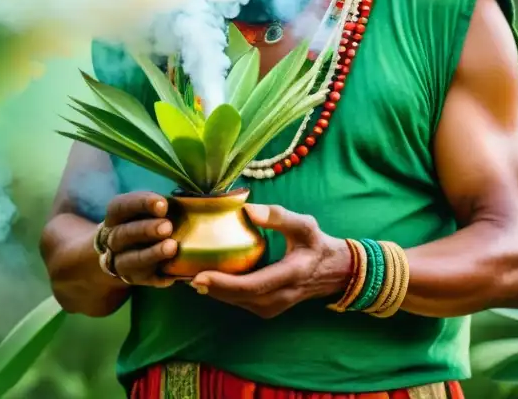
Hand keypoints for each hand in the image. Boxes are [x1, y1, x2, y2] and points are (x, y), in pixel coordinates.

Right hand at [100, 191, 176, 287]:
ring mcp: (121, 261)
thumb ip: (159, 206)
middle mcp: (113, 239)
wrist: (124, 251)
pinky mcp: (134, 279)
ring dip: (152, 254)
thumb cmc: (143, 222)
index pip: (121, 206)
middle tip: (168, 227)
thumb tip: (190, 201)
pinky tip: (174, 275)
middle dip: (146, 230)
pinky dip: (160, 277)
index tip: (163, 205)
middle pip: (124, 234)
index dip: (141, 204)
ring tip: (172, 247)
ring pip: (132, 259)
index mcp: (115, 216)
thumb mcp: (144, 210)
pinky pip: (146, 280)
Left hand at [189, 204, 350, 317]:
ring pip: (236, 302)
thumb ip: (279, 216)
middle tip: (182, 272)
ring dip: (213, 290)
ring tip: (188, 273)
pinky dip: (222, 292)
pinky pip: (240, 302)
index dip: (223, 283)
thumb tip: (248, 208)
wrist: (335, 272)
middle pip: (238, 297)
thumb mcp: (305, 225)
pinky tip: (206, 278)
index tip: (199, 275)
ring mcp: (273, 308)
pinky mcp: (267, 309)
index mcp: (289, 276)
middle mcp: (279, 298)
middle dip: (209, 286)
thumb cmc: (317, 244)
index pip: (252, 286)